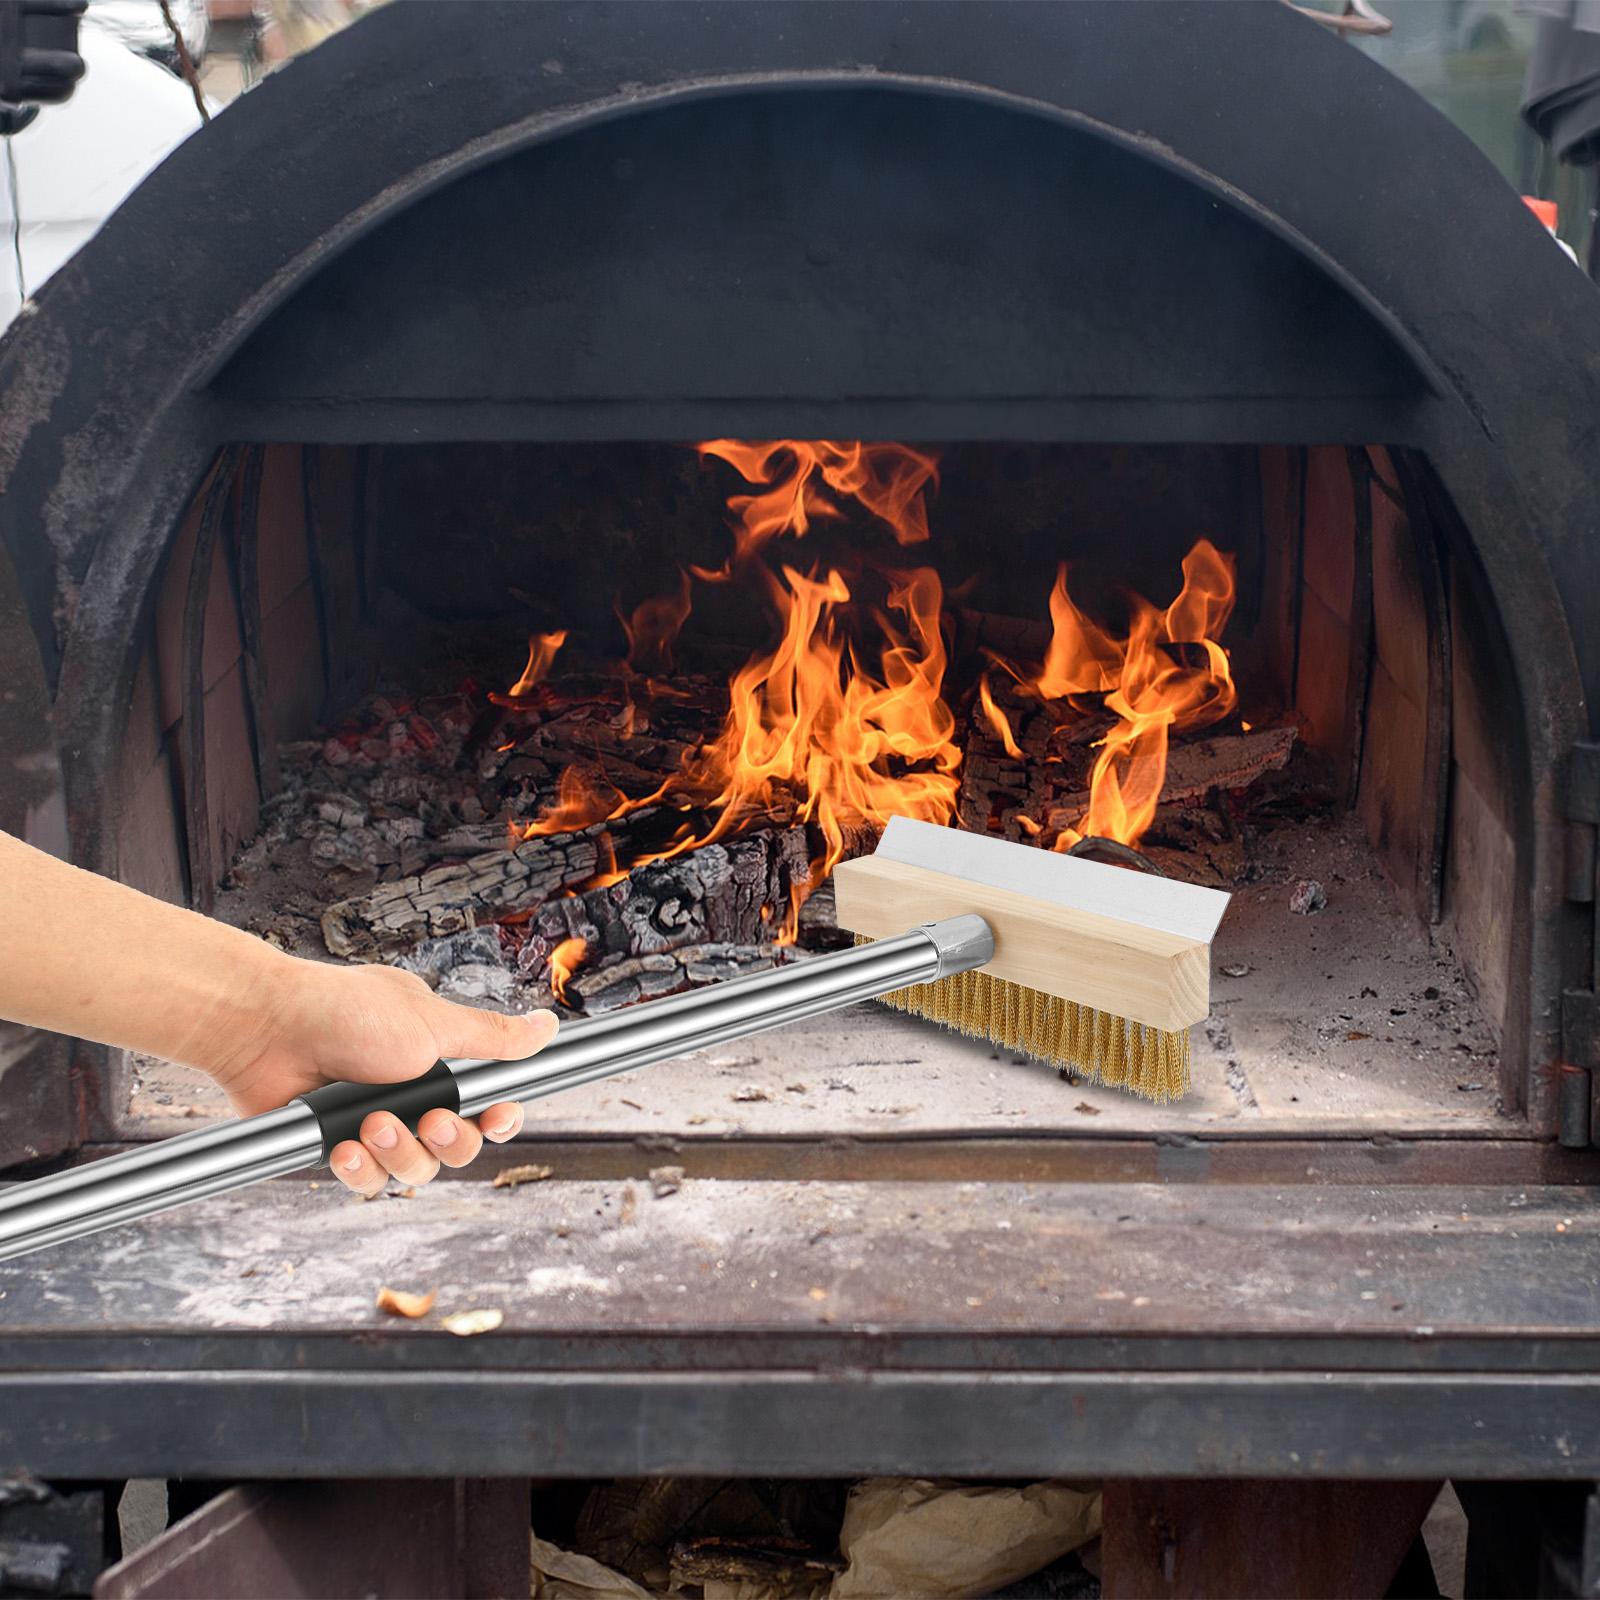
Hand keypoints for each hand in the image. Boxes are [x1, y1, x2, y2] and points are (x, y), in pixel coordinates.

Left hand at [204, 957, 556, 1196]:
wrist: (267, 1030)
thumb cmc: (344, 1012)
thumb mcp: (433, 1023)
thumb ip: (493, 1038)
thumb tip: (547, 1027)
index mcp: (441, 1062)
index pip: (490, 1106)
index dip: (499, 1120)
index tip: (496, 1117)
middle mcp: (412, 1095)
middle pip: (458, 1148)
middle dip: (448, 1140)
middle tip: (429, 1118)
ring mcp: (374, 1124)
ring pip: (415, 1170)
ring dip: (399, 1152)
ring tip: (371, 1124)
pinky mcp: (337, 1148)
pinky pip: (366, 1182)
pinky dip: (359, 1170)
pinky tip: (344, 1147)